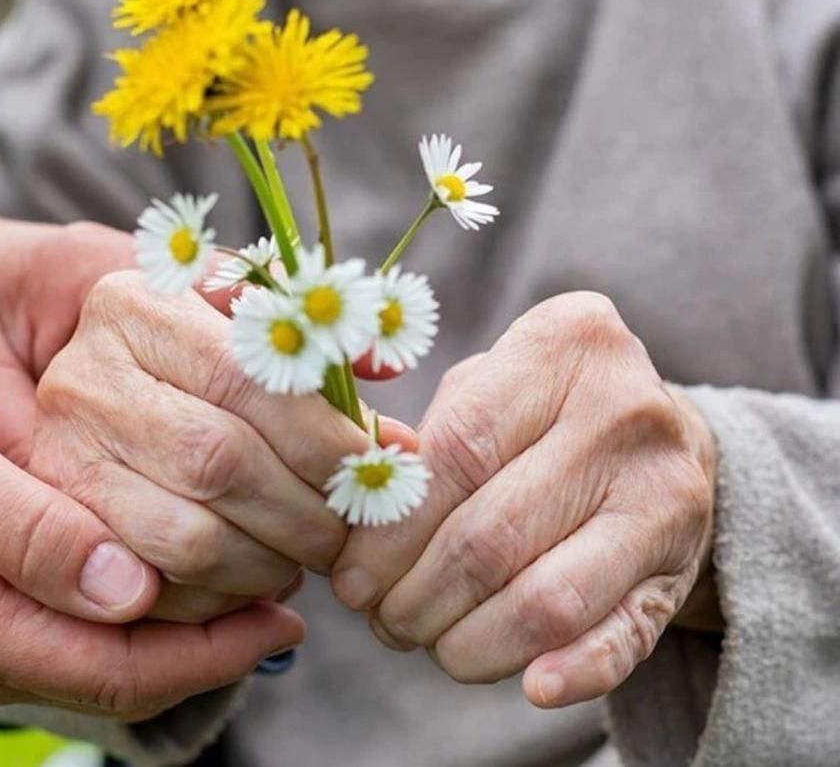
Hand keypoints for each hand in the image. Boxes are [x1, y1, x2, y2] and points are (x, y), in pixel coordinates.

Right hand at [0, 341, 303, 719]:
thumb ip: (27, 529)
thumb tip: (130, 589)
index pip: (114, 668)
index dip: (211, 652)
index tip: (285, 615)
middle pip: (118, 675)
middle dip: (213, 648)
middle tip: (292, 598)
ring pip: (100, 657)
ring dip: (181, 629)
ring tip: (255, 580)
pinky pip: (73, 632)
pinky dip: (135, 610)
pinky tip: (173, 566)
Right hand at [29, 270, 385, 622]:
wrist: (99, 384)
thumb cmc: (196, 355)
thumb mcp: (244, 326)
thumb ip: (317, 357)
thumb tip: (398, 439)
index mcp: (135, 306)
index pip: (245, 377)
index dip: (321, 436)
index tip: (371, 468)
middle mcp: (85, 377)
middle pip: (218, 461)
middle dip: (305, 511)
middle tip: (349, 530)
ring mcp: (62, 456)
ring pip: (188, 537)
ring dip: (268, 563)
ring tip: (304, 554)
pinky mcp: (63, 530)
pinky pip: (156, 588)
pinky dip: (221, 599)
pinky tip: (252, 577)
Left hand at [331, 292, 716, 707]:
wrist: (664, 433)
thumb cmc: (540, 409)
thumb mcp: (487, 386)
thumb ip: (425, 443)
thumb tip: (354, 532)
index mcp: (565, 344)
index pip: (456, 452)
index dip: (390, 531)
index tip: (348, 577)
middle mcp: (626, 412)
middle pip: (491, 535)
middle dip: (417, 597)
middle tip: (382, 620)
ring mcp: (667, 493)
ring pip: (547, 599)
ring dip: (470, 643)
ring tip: (430, 644)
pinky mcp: (683, 566)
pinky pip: (626, 635)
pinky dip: (577, 671)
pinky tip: (533, 688)